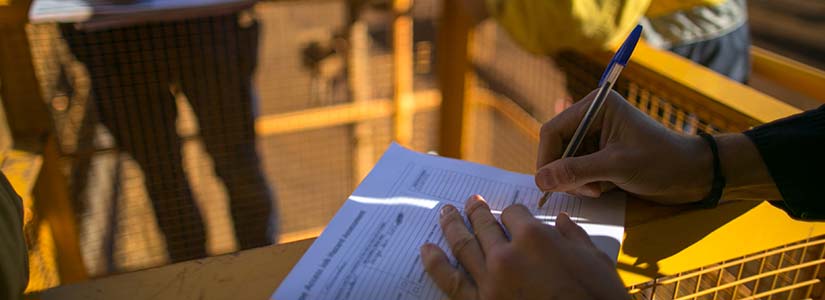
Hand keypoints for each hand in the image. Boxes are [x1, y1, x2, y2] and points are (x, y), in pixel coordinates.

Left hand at [420, 195, 628, 299]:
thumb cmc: (598, 298)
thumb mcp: (596, 262)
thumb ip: (574, 237)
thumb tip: (562, 221)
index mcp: (536, 238)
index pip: (515, 214)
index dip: (514, 212)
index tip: (511, 214)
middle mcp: (507, 255)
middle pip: (485, 225)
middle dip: (476, 211)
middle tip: (469, 202)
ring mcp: (489, 281)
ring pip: (463, 246)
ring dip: (451, 226)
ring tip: (445, 213)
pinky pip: (450, 281)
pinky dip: (435, 263)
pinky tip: (427, 250)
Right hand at [535, 90, 778, 203]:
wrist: (694, 175)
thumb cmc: (660, 162)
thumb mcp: (616, 167)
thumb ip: (575, 172)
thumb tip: (540, 180)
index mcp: (596, 107)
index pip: (553, 130)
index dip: (547, 158)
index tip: (549, 184)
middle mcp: (593, 118)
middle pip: (557, 148)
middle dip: (565, 172)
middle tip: (585, 190)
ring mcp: (597, 137)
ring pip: (566, 162)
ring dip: (577, 181)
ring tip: (599, 190)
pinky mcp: (602, 154)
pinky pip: (578, 170)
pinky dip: (586, 184)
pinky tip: (605, 188)